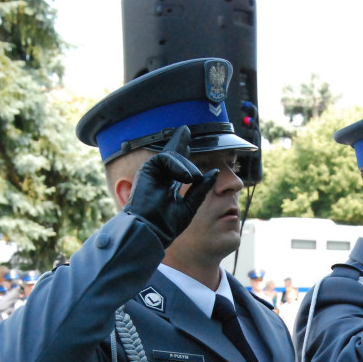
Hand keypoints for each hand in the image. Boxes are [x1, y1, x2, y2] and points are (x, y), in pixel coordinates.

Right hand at [125, 125, 219, 246]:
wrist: (152, 231)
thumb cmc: (167, 224)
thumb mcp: (190, 205)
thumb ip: (201, 188)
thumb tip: (215, 171)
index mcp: (169, 185)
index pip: (178, 165)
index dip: (183, 150)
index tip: (188, 138)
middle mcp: (160, 176)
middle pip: (172, 154)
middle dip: (179, 141)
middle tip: (185, 130)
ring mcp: (153, 173)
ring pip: (172, 157)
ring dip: (186, 165)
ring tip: (194, 177)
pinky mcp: (147, 170)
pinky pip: (165, 158)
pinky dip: (178, 165)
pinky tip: (187, 175)